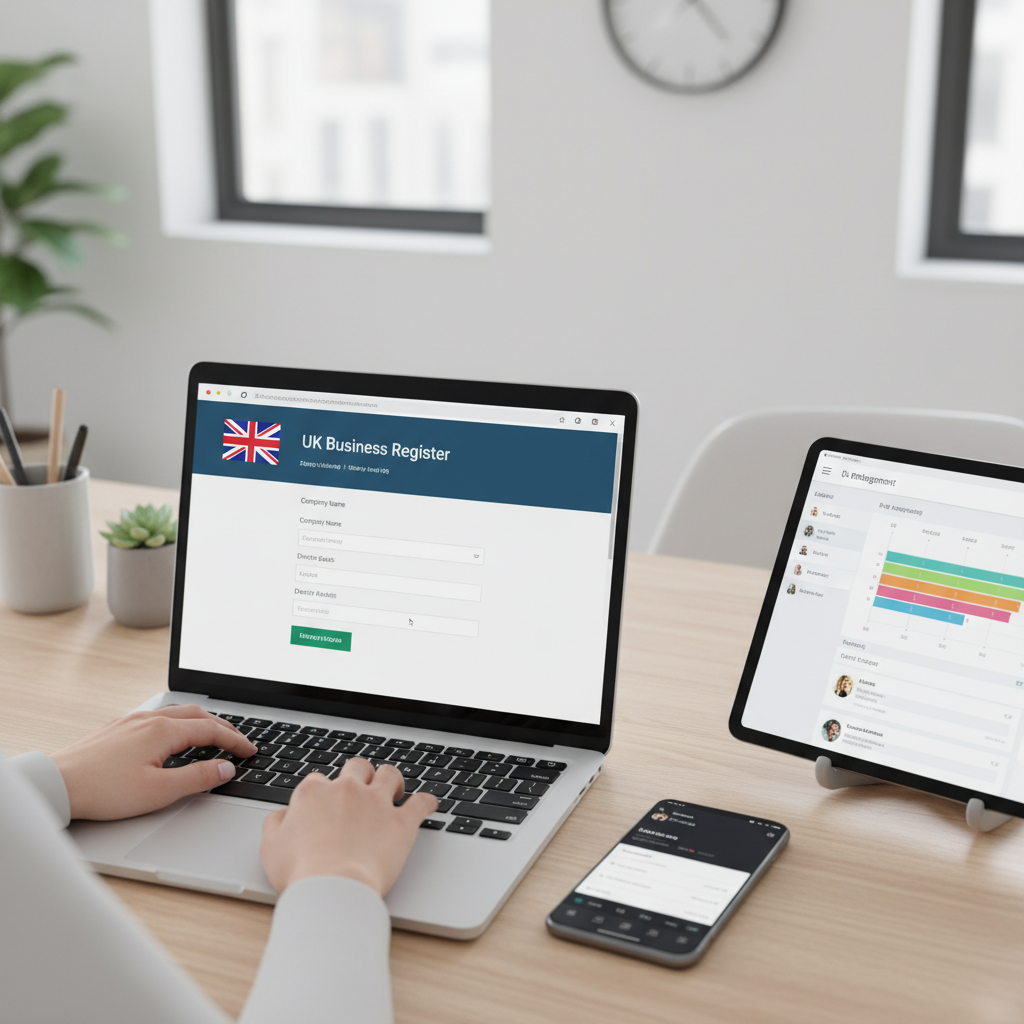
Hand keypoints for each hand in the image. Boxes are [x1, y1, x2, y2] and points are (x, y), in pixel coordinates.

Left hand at [50, 705, 256, 819]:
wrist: (57, 784)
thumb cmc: (103, 790)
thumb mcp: (159, 791)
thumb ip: (198, 778)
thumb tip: (226, 768)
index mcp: (164, 731)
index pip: (212, 731)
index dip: (235, 741)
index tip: (250, 751)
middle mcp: (150, 719)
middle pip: (198, 715)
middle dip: (223, 727)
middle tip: (238, 741)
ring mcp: (132, 721)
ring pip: (177, 713)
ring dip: (201, 722)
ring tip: (212, 734)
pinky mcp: (118, 729)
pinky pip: (159, 717)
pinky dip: (179, 723)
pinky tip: (173, 735)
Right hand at [260, 757, 438, 895]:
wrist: (333, 887)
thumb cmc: (301, 872)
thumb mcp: (271, 846)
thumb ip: (276, 823)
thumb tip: (283, 814)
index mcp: (314, 793)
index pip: (320, 781)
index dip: (324, 792)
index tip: (327, 804)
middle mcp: (347, 790)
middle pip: (356, 768)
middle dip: (360, 775)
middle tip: (363, 788)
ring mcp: (376, 803)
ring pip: (389, 774)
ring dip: (392, 779)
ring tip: (395, 788)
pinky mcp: (401, 822)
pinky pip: (421, 803)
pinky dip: (427, 802)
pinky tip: (430, 804)